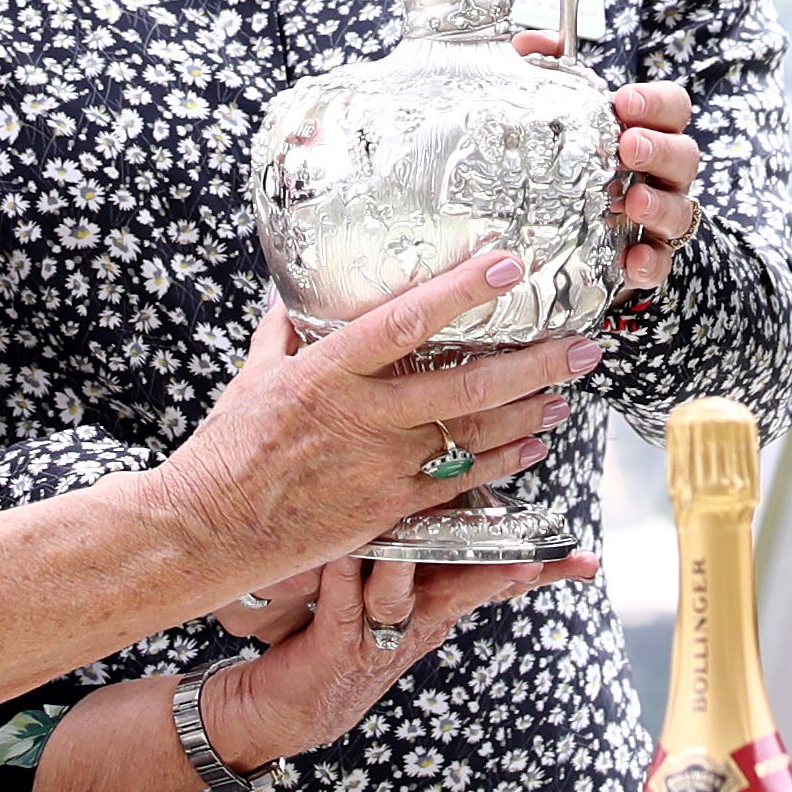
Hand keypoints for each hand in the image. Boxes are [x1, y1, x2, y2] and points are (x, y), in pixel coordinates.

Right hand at [148, 244, 592, 601]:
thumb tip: (292, 292)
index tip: (508, 264)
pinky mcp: (391, 508)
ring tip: (568, 391)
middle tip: (581, 344)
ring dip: (530, 411)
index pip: (407, 320)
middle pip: (467, 382)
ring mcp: (383, 465)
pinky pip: (461, 484)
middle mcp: (365, 416)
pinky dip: (503, 462)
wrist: (210, 528)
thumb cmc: (229, 448)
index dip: (461, 290)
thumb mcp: (254, 375)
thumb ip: (284, 331)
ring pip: (475, 434)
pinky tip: (535, 446)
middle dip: (534, 362)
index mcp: (329, 371)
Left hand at [202, 553, 599, 759]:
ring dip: (417, 560)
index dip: (541, 570)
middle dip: (505, 571)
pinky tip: (352, 545)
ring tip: (435, 528)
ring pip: (406, 590)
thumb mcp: (376, 601)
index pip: (494, 581)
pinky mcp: (336, 645)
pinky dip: (348, 570)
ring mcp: (379, 636)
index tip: (585, 560)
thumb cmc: (324, 642)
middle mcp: (415, 624)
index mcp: (432, 609)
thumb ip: (402, 556)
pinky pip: (345, 600)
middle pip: (469, 589)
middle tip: (536, 554)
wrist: (272, 714)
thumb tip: (427, 497)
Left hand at [518, 31, 699, 289]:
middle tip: (628, 146)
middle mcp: (664, 174)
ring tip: (632, 202)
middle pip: (685, 155)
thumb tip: (525, 43)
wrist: (570, 235)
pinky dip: (651, 263)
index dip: (656, 102)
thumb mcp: (564, 115)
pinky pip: (662, 263)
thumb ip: (550, 73)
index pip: (673, 107)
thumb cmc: (576, 162)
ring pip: (681, 210)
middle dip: (659, 149)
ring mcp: (661, 218)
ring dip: (660, 205)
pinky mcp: (649, 259)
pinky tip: (632, 261)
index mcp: (651, 131)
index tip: (624, 101)